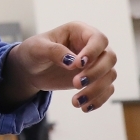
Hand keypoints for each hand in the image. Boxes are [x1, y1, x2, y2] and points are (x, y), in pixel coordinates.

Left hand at [0, 22, 116, 111]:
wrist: (29, 70)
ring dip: (96, 90)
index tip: (79, 65)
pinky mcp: (94, 79)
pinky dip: (98, 100)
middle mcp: (91, 46)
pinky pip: (106, 89)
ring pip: (110, 75)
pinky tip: (83, 107)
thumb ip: (55, 51)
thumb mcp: (38, 48)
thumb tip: (74, 63)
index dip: (93, 52)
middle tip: (76, 84)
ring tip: (75, 101)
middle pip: (109, 58)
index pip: (98, 39)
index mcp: (79, 31)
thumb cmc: (33, 52)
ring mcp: (95, 63)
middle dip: (96, 73)